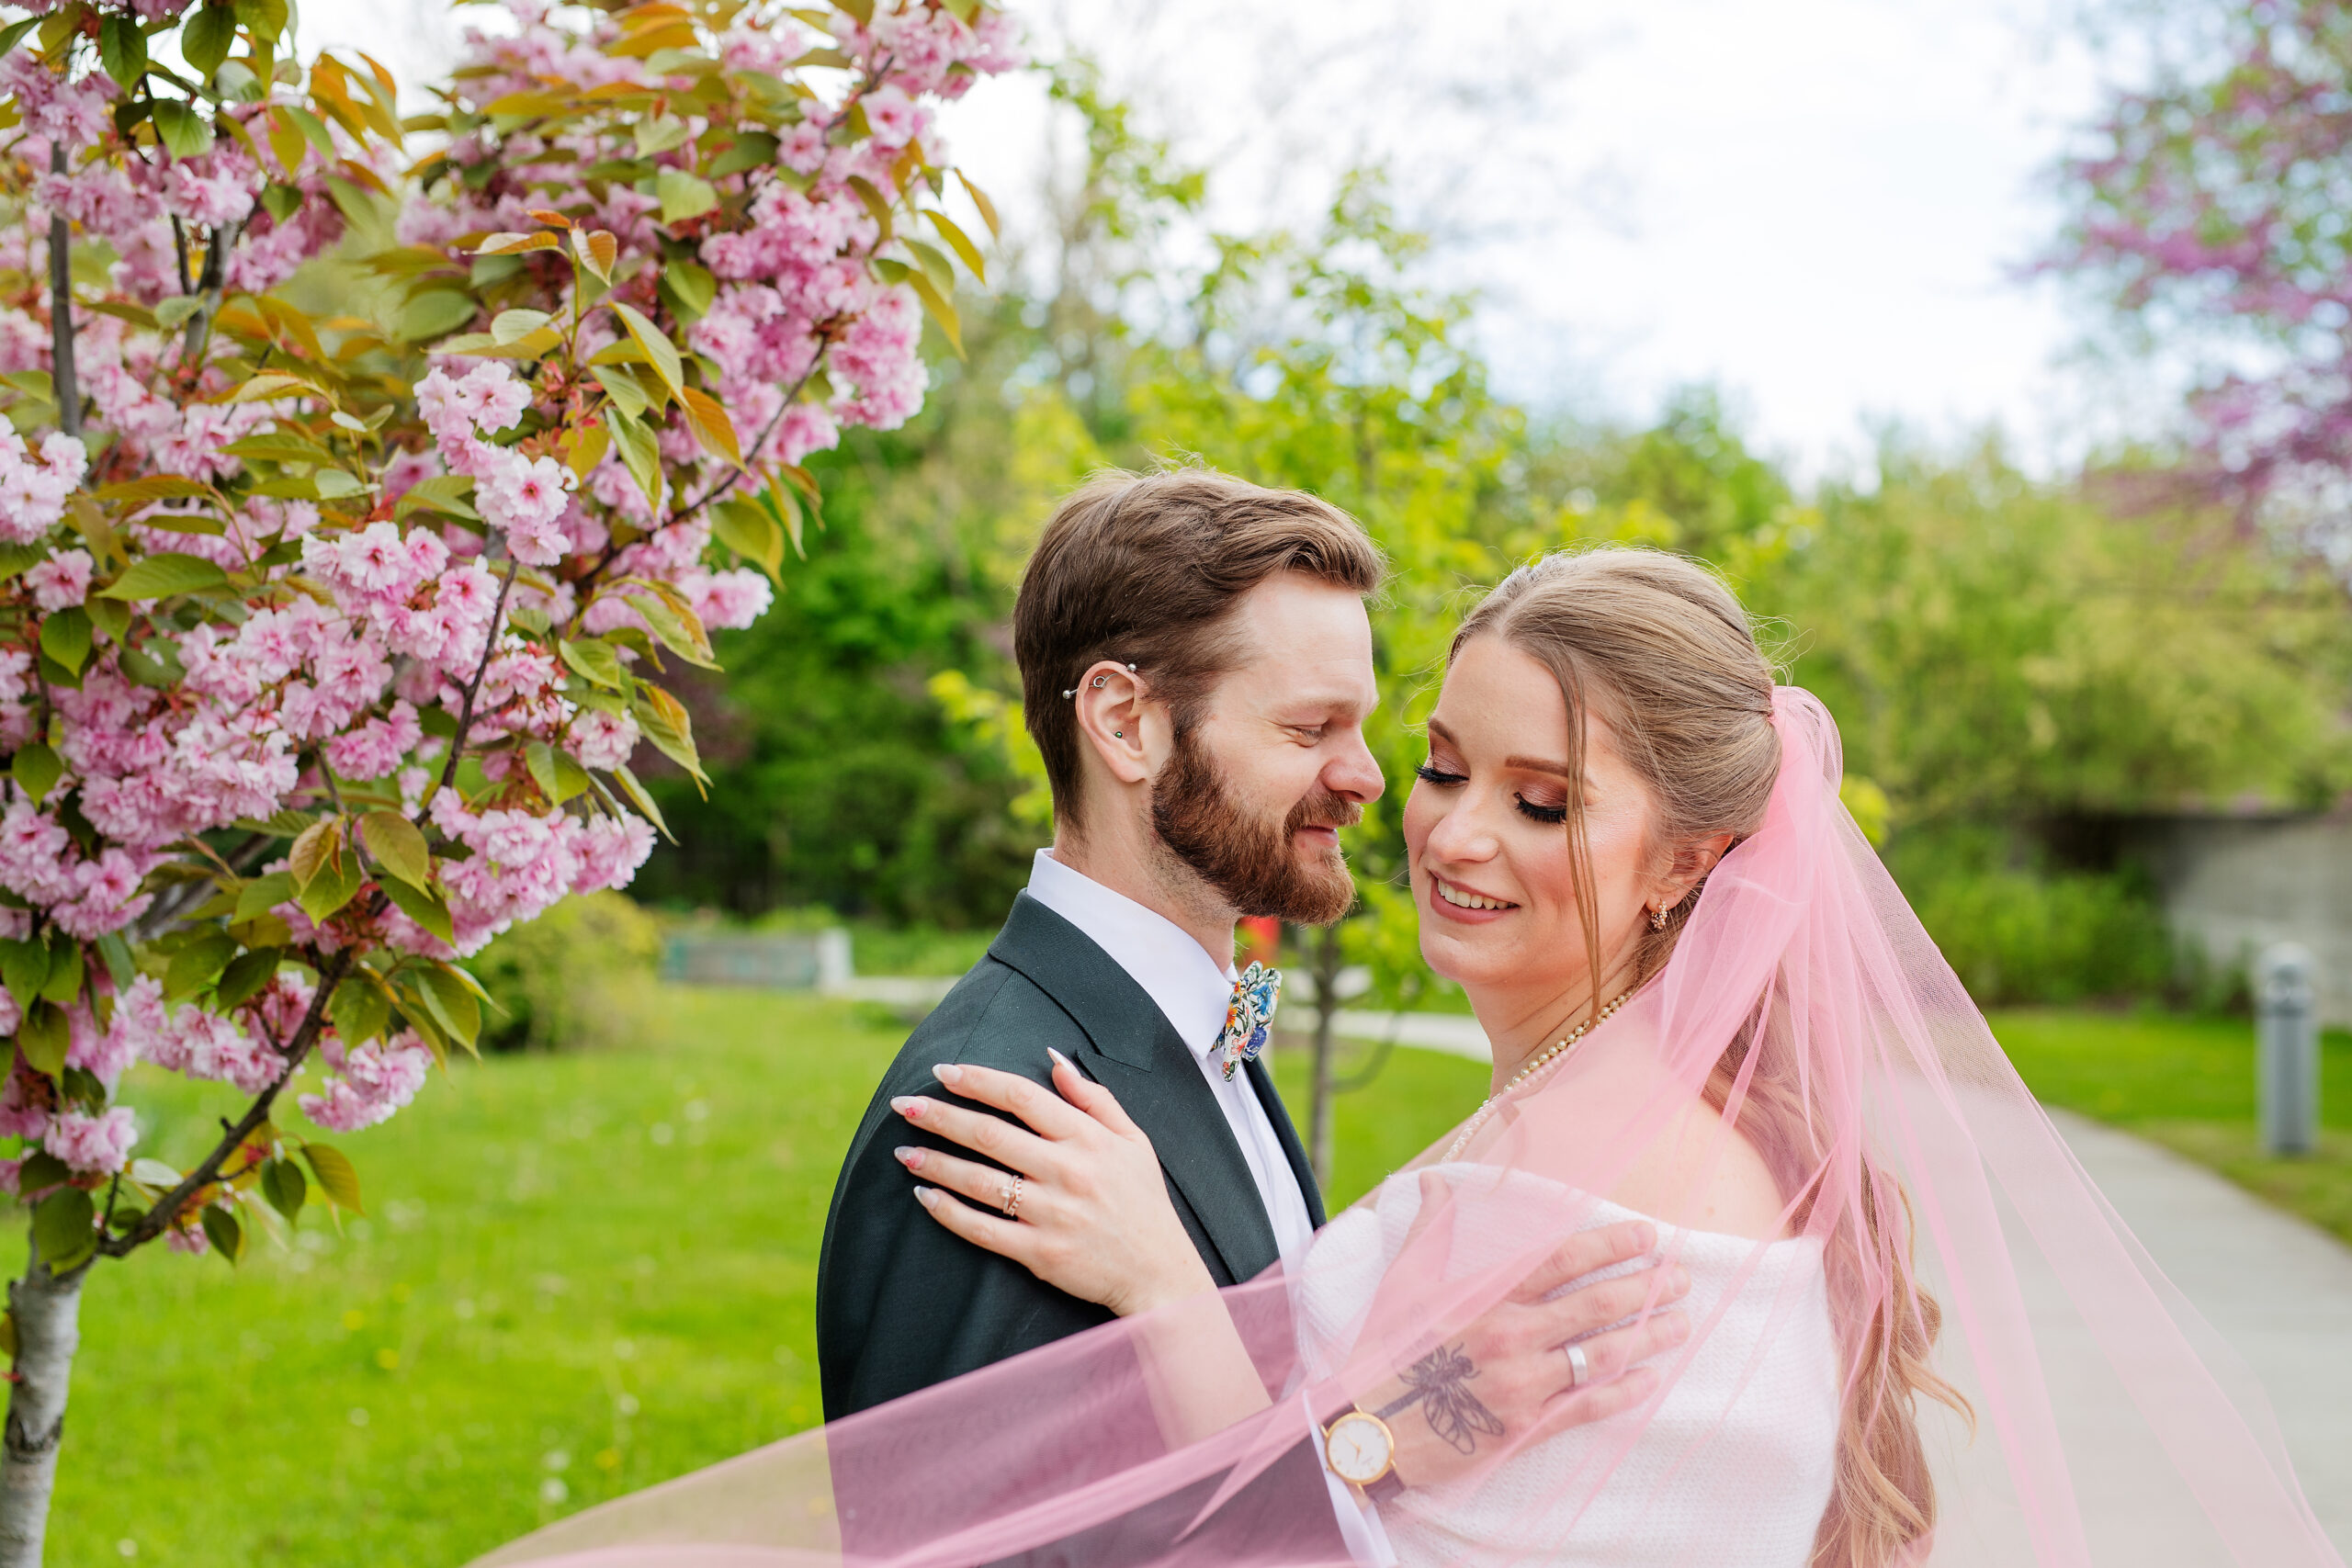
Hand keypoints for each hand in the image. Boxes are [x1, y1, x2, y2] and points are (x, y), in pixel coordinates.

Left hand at [892, 1052, 1216, 1317]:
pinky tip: (924, 1197)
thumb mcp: (1133, 1141)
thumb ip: (1094, 1098)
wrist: (1158, 1273)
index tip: (943, 1071)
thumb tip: (1055, 1059)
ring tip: (904, 1152)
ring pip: (978, 1180)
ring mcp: (1052, 1213)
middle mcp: (1068, 1171)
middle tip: (903, 1105)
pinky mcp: (1039, 1253)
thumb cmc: (1143, 1203)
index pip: (1022, 1097)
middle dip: (940, 1115)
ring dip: (935, 1163)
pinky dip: (948, 1212)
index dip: (978, 1080)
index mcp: (1089, 1139)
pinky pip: (981, 1228)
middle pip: (990, 1133)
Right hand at [1351, 1174, 1691, 1491]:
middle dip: (1646, 1288)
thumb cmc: (1386, 1350)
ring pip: (1603, 1355)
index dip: (1612, 1245)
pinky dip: (1624, 1392)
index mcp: (1487, 1294)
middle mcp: (1512, 1334)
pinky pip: (1588, 1406)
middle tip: (1681, 1278)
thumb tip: (1433, 1182)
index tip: (1648, 1237)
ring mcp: (1523, 1383)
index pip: (1565, 1261)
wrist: (1369, 1429)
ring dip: (1648, 1337)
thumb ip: (1431, 1229)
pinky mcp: (1525, 1428)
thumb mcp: (1404, 1281)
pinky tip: (1650, 1379)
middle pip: (1597, 1305)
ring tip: (1680, 1323)